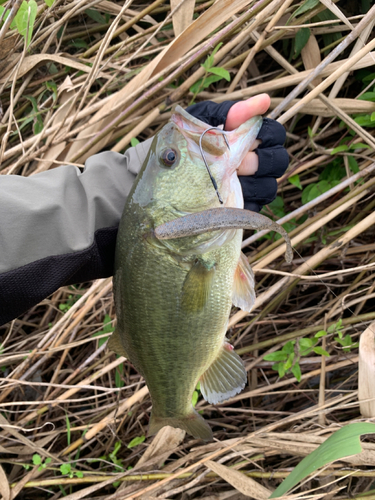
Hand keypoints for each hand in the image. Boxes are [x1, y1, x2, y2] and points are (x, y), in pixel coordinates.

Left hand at [187, 95, 288, 211]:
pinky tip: (224, 193)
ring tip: (227, 177)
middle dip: (259, 160)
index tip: (250, 137)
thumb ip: (233, 112)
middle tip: (236, 161)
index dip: (268, 134)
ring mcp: (250, 187)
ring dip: (250, 182)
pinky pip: (255, 206)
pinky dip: (242, 200)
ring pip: (269, 186)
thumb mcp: (204, 120)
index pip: (276, 134)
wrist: (166, 169)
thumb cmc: (186, 140)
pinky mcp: (242, 208)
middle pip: (279, 161)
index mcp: (248, 137)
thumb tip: (264, 100)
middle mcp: (254, 162)